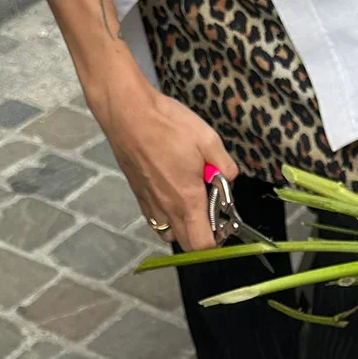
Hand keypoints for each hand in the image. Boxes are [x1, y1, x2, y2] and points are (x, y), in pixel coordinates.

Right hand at [89, 75, 237, 250]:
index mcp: (187, 200)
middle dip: (202, 237)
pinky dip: (167, 217)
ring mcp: (150, 204)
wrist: (127, 113)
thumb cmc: (168, 125)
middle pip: (187, 245)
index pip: (203, 244)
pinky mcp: (139, 195)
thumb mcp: (208, 140)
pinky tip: (172, 194)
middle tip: (211, 214)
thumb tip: (229, 179)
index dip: (218, 243)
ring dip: (183, 228)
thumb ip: (225, 166)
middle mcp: (167, 209)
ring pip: (169, 234)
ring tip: (190, 205)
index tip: (224, 226)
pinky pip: (155, 219)